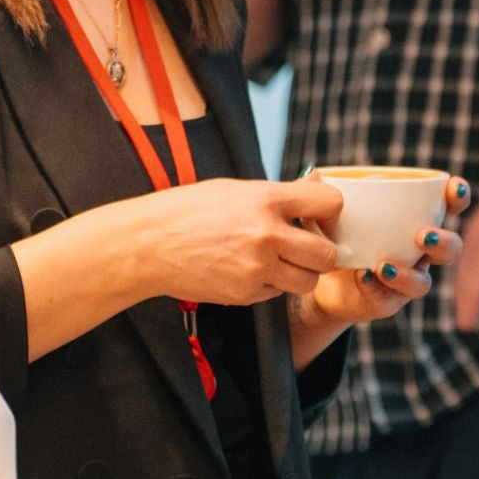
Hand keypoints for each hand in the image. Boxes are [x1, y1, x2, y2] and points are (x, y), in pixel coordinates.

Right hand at [139, 178, 347, 305]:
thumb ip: (280, 193)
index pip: (330, 202)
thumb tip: (316, 185)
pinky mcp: (245, 294)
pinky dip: (272, 284)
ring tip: (281, 259)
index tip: (322, 215)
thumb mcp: (237, 189)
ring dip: (301, 272)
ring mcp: (256, 268)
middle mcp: (266, 235)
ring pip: (308, 280)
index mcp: (266, 199)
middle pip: (327, 253)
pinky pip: (277, 293)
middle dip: (322, 250)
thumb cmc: (189, 210)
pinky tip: (251, 269)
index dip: (331, 210)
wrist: (147, 244)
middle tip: (307, 245)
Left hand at [288, 174, 471, 365]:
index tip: (452, 189)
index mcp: (416, 217)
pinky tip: (363, 276)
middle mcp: (419, 250)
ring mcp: (406, 278)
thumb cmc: (332, 229)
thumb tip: (314, 174)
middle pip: (451, 248)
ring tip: (385, 266)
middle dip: (444, 242)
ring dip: (409, 275)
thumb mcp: (328, 208)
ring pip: (424, 282)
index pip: (449, 204)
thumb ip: (324, 191)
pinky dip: (378, 288)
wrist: (314, 274)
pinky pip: (390, 300)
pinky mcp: (387, 302)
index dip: (458, 196)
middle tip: (423, 236)